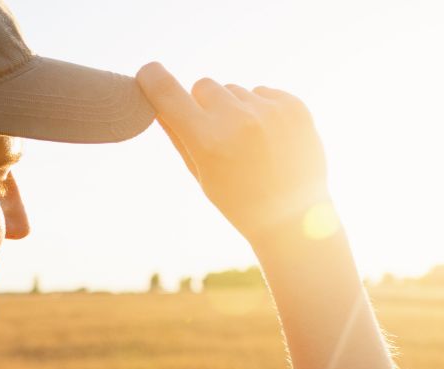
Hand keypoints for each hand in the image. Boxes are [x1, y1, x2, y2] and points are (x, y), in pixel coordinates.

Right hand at [136, 62, 332, 246]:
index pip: (166, 91)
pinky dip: (262, 110)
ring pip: (234, 90)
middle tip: (219, 136)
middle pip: (203, 85)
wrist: (294, 218)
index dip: (152, 79)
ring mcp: (268, 111)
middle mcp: (237, 119)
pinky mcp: (293, 106)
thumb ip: (178, 136)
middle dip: (204, 105)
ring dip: (235, 109)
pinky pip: (263, 93)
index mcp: (207, 141)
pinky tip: (271, 140)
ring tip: (251, 145)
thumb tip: (155, 101)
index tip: (149, 75)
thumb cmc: (240, 202)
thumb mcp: (202, 176)